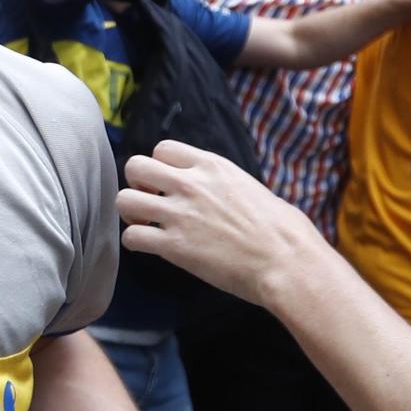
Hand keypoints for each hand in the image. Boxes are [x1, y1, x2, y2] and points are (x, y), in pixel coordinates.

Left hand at [118, 141, 326, 302]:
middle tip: (150, 201)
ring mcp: (179, 214)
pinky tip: (150, 247)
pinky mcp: (173, 246)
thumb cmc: (284, 230)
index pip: (163, 148)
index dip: (160, 166)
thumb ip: (227, 184)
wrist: (286, 262)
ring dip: (131, 212)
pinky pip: (131, 237)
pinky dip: (135, 242)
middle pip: (135, 166)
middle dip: (137, 183)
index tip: (167, 183)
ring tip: (146, 224)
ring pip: (124, 199)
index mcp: (212, 166)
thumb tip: (226, 194)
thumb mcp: (253, 189)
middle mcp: (190, 184)